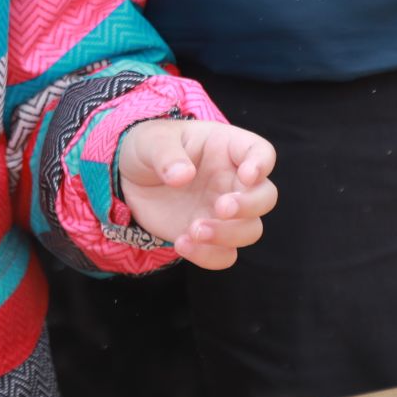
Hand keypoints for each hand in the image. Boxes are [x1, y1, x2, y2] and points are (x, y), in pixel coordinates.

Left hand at [115, 117, 276, 269]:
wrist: (131, 180)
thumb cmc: (149, 148)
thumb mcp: (151, 141)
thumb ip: (166, 154)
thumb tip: (182, 175)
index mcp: (226, 148)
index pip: (261, 152)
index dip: (262, 164)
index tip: (247, 174)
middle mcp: (233, 180)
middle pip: (265, 196)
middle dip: (249, 205)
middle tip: (221, 208)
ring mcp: (224, 211)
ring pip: (250, 230)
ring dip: (228, 234)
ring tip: (194, 230)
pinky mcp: (211, 238)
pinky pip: (225, 254)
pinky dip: (209, 255)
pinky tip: (182, 244)